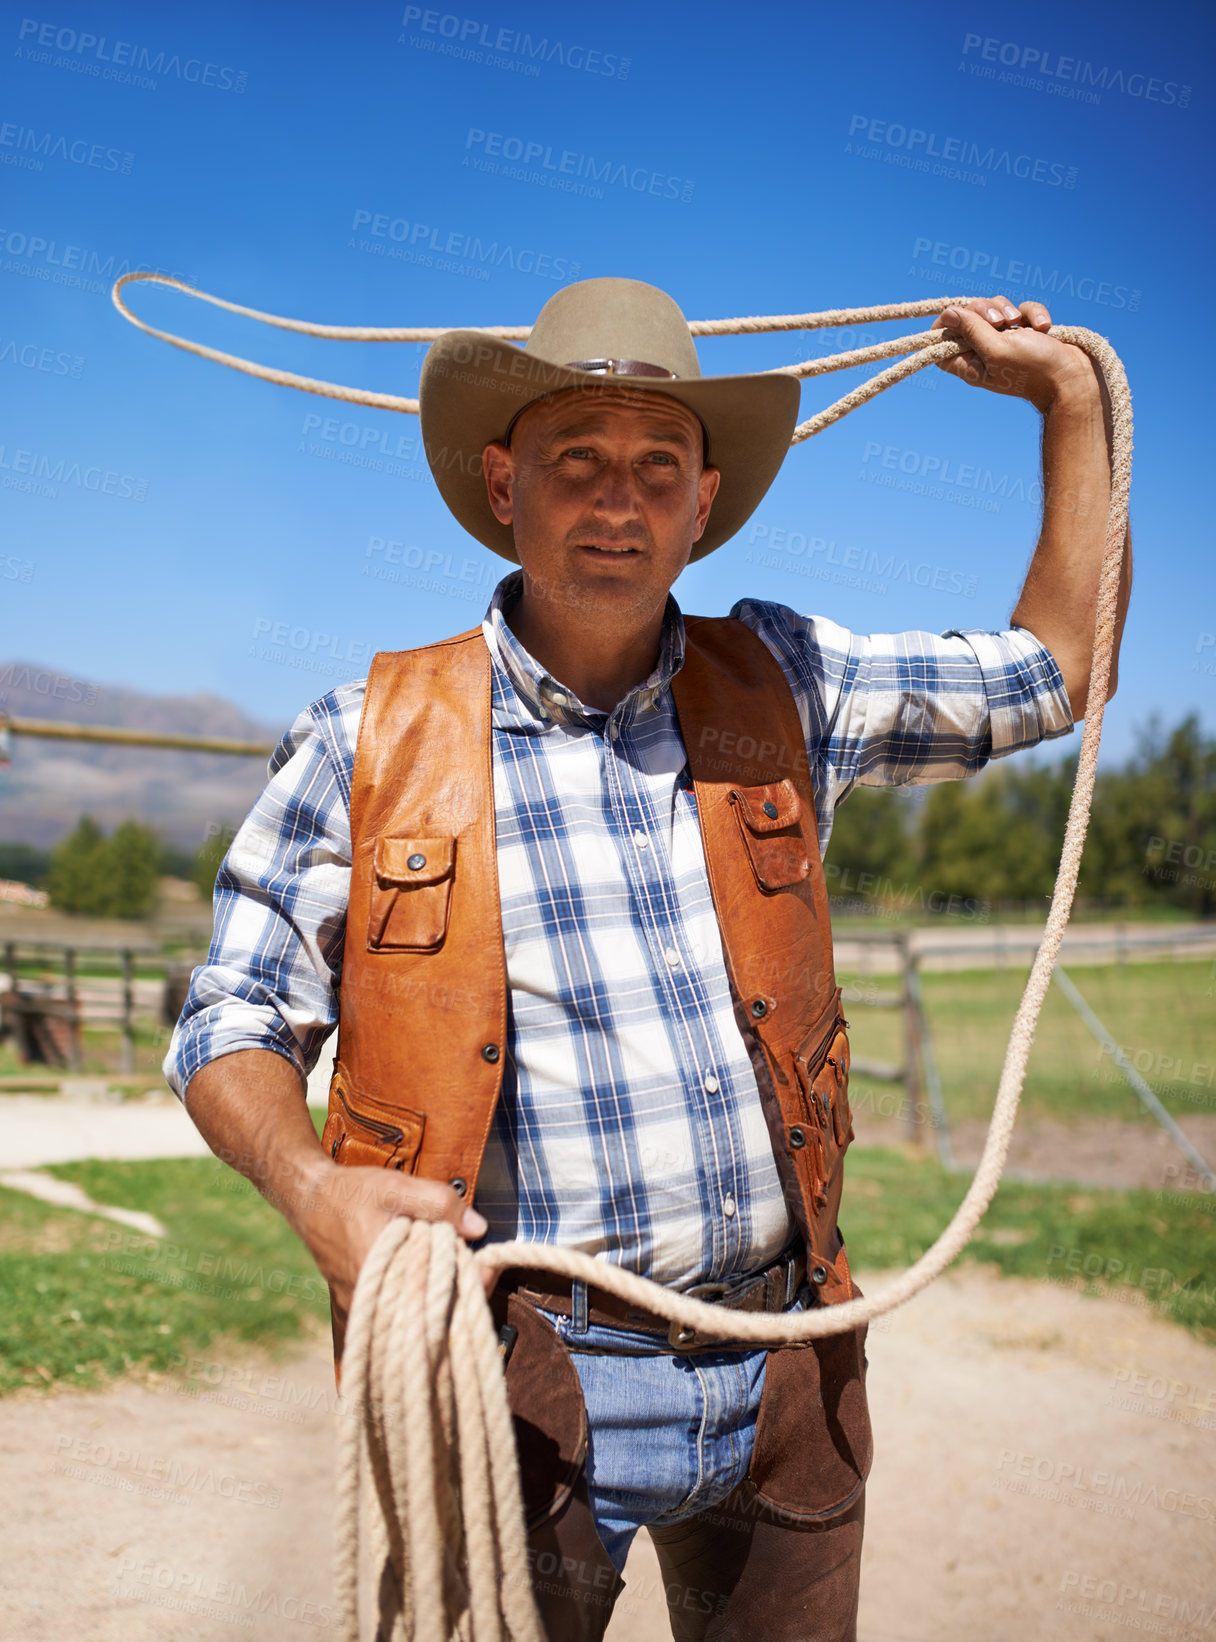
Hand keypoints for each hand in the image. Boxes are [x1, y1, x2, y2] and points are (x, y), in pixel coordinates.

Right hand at [292, 1160, 493, 1315]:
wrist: (309, 1199)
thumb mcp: (397, 1186)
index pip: (435, 1295)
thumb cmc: (352, 1192)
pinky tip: (434, 1282)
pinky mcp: (359, 1307)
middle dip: (461, 1295)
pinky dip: (418, 1303)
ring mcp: (362, 1309)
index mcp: (379, 1273)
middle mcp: (369, 1301)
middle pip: (428, 1315)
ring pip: (413, 1318)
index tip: (489, 1267)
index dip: (470, 1283)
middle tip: (484, 1269)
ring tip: (461, 1274)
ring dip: (441, 1301)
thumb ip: (439, 1203)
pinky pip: (396, 1315)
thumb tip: (479, 1228)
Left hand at [931, 297, 1095, 413]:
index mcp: (969, 363)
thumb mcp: (997, 348)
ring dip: (1009, 309)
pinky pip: (1022, 309)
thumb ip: (972, 329)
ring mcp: (1006, 341)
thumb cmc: (1033, 368)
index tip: (960, 316)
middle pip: (968, 316)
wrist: (1072, 377)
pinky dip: (1032, 313)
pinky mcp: (1026, 331)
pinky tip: (1043, 326)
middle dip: (983, 309)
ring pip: (996, 308)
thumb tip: (949, 313)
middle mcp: (984, 352)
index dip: (946, 324)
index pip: (941, 341)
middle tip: (999, 321)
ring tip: (1020, 325)